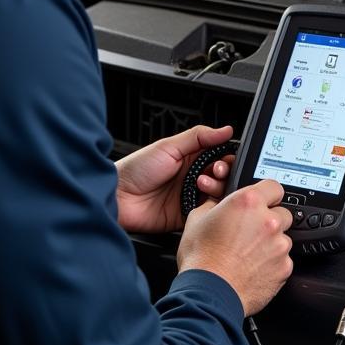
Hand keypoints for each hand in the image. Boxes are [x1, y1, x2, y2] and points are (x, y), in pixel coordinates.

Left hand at [116, 124, 233, 233]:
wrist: (117, 197)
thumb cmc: (136, 169)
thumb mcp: (168, 146)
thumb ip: (199, 137)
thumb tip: (225, 130)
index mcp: (190, 157)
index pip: (218, 156)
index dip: (226, 158)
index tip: (227, 158)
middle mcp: (192, 176)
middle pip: (221, 176)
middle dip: (224, 173)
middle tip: (216, 171)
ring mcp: (190, 195)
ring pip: (218, 194)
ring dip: (216, 188)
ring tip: (202, 184)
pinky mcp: (187, 214)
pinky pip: (207, 212)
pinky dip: (211, 208)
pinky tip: (205, 201)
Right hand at [178, 179, 293, 316]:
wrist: (208, 294)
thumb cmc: (201, 259)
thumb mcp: (197, 219)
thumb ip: (214, 204)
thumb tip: (218, 202)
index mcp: (248, 202)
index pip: (273, 187)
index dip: (267, 195)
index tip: (262, 202)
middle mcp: (268, 221)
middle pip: (282, 213)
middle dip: (269, 221)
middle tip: (251, 233)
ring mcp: (279, 245)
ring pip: (283, 239)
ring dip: (271, 244)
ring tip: (249, 255)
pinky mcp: (284, 268)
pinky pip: (283, 261)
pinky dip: (273, 264)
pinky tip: (253, 269)